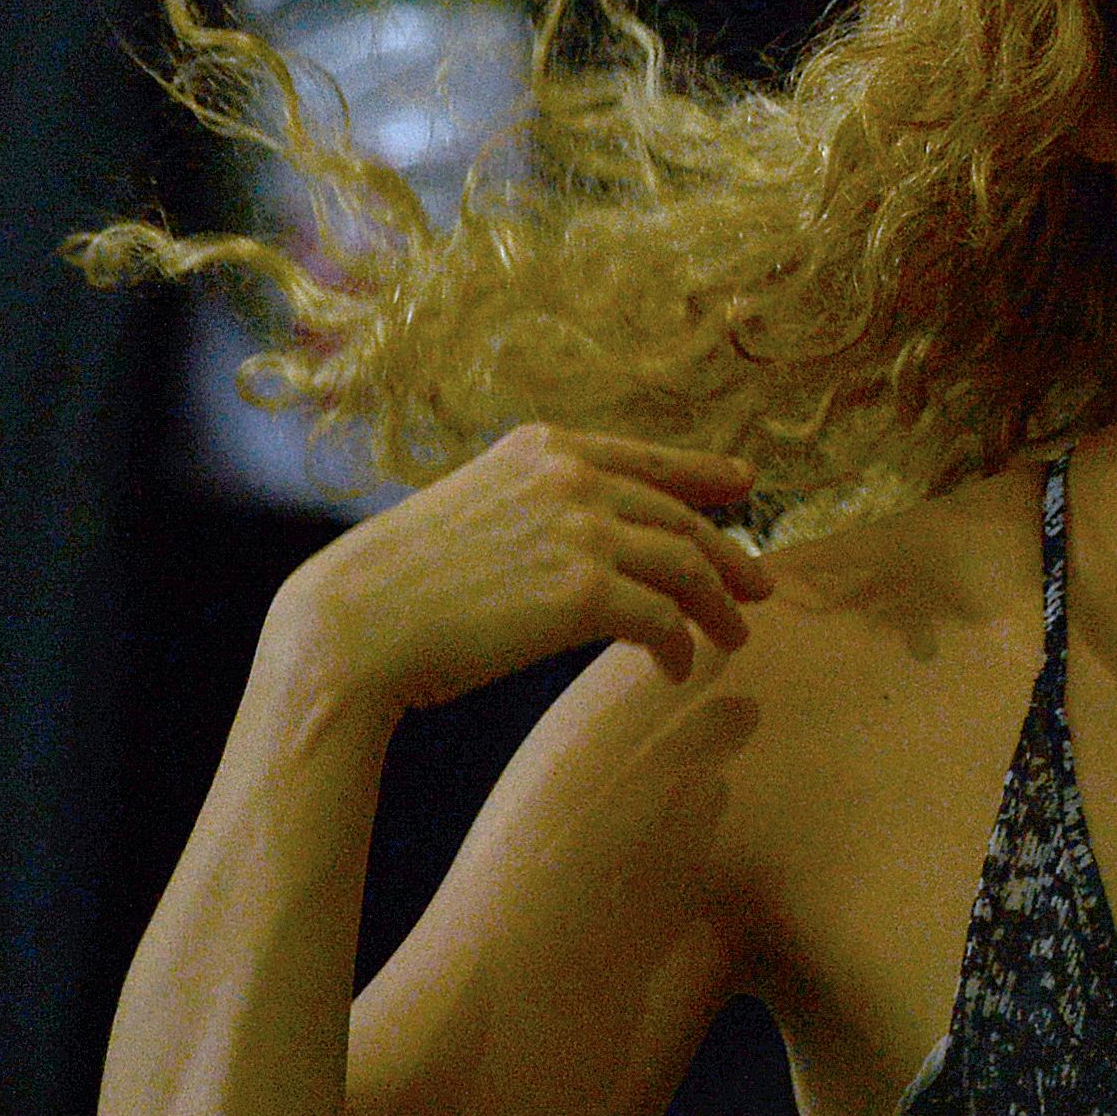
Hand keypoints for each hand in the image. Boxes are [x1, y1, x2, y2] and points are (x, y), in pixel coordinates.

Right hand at [270, 425, 771, 714]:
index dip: (705, 473)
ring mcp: (583, 530)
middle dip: (729, 556)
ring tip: (736, 636)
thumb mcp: (476, 508)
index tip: (744, 485)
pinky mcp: (586, 593)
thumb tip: (598, 534)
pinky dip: (679, 648)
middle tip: (763, 587)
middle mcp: (571, 477)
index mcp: (543, 447)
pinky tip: (676, 669)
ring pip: (687, 567)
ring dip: (720, 608)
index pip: (648, 459)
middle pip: (681, 517)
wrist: (353, 625)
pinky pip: (663, 621)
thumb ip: (540, 506)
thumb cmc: (403, 582)